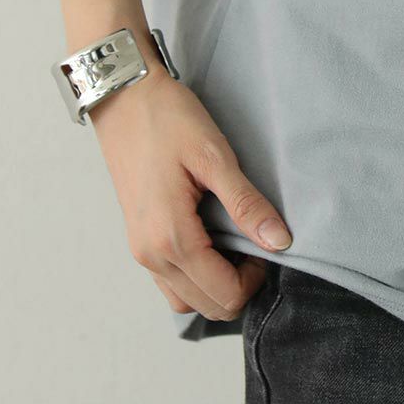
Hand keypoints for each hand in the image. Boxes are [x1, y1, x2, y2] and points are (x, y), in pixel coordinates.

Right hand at [88, 64, 291, 322]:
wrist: (123, 97)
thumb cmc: (167, 119)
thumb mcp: (214, 156)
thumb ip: (246, 203)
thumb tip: (280, 242)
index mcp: (171, 238)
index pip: (224, 295)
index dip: (256, 278)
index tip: (267, 241)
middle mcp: (150, 255)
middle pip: (207, 306)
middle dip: (239, 285)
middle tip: (255, 241)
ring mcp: (140, 250)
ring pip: (186, 299)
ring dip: (216, 284)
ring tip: (235, 242)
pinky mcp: (138, 239)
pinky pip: (170, 281)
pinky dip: (195, 275)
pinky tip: (212, 240)